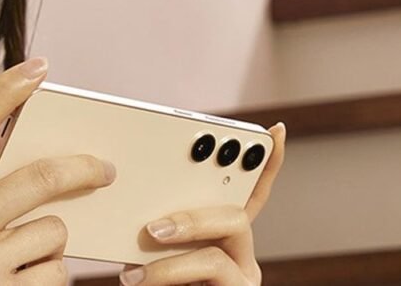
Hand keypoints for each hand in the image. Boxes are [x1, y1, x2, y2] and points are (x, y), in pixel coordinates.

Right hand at [0, 57, 116, 285]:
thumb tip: (40, 161)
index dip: (5, 92)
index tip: (37, 68)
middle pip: (41, 178)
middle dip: (83, 169)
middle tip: (104, 169)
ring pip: (54, 231)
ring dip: (48, 242)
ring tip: (15, 259)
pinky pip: (56, 271)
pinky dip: (47, 275)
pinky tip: (16, 283)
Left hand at [119, 122, 287, 284]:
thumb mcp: (149, 252)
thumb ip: (153, 227)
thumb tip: (124, 194)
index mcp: (223, 236)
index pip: (250, 193)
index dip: (267, 164)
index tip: (276, 130)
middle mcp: (241, 257)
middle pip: (236, 219)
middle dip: (193, 217)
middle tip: (152, 229)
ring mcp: (241, 281)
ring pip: (217, 258)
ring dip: (169, 265)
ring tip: (129, 275)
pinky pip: (208, 278)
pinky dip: (168, 278)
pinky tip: (133, 283)